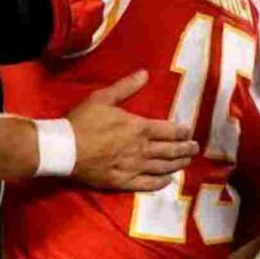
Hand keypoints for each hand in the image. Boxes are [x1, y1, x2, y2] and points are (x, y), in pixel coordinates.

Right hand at [66, 70, 198, 191]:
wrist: (64, 149)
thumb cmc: (83, 122)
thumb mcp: (102, 98)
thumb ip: (126, 87)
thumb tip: (145, 74)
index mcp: (139, 127)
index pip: (169, 130)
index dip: (182, 132)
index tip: (189, 132)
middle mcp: (141, 149)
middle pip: (170, 150)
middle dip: (185, 149)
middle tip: (195, 148)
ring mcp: (134, 167)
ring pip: (163, 167)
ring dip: (177, 164)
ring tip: (186, 162)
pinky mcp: (123, 182)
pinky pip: (148, 184)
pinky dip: (161, 182)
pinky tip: (167, 181)